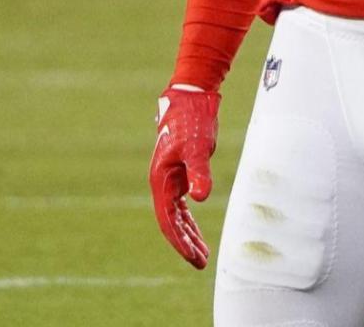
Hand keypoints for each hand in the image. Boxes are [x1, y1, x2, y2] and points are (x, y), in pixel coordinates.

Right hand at [149, 85, 218, 268]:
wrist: (190, 100)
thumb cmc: (192, 122)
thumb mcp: (198, 148)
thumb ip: (199, 172)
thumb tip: (200, 199)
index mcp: (160, 180)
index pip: (168, 220)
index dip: (179, 241)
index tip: (193, 257)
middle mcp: (162, 183)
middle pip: (171, 223)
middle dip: (185, 244)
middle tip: (201, 263)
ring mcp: (169, 180)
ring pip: (177, 217)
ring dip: (188, 235)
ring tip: (202, 255)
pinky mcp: (180, 175)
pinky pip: (182, 207)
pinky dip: (189, 221)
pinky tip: (197, 233)